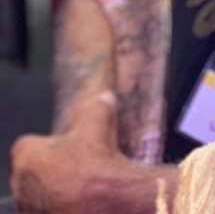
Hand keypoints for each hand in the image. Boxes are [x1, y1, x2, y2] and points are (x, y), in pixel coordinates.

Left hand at [10, 91, 129, 212]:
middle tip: (76, 166)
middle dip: (48, 168)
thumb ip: (98, 107)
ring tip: (80, 186)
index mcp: (27, 156)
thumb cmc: (96, 164)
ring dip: (51, 189)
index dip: (46, 143)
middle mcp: (21, 184)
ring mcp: (29, 207)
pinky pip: (45, 210)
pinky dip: (58, 206)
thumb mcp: (99, 126)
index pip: (26, 144)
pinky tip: (80, 202)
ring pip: (37, 193)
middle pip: (30, 170)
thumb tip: (105, 97)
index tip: (66, 145)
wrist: (107, 203)